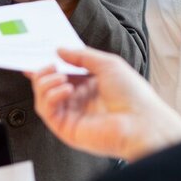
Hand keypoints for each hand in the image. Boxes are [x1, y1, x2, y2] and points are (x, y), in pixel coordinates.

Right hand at [30, 47, 180, 160]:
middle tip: (50, 65)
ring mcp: (72, 116)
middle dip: (44, 73)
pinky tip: (66, 89)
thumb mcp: (107, 64)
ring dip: (46, 83)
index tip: (38, 55)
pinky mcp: (67, 129)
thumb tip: (59, 50)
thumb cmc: (132, 94)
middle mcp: (79, 101)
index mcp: (90, 86)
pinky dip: (51, 96)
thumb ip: (81, 56)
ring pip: (43, 98)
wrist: (141, 121)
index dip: (50, 65)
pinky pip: (47, 112)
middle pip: (49, 86)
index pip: (62, 74)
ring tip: (60, 77)